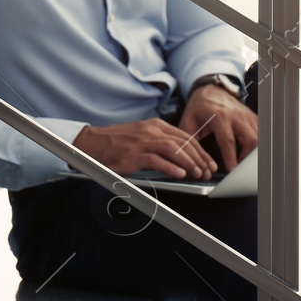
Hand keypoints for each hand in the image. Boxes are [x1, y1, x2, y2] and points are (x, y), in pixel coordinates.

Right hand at [73, 118, 220, 179]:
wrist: (91, 143)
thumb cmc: (116, 142)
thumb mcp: (141, 136)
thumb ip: (160, 142)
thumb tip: (182, 158)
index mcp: (155, 125)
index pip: (185, 137)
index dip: (201, 151)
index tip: (209, 163)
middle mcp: (150, 131)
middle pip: (183, 143)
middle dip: (199, 159)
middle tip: (208, 172)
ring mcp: (142, 142)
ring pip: (173, 150)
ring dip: (189, 163)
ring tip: (197, 174)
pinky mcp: (133, 155)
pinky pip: (156, 160)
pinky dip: (170, 167)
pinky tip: (179, 174)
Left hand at [178, 84, 258, 172]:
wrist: (211, 89)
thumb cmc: (199, 107)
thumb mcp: (188, 121)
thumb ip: (188, 140)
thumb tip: (188, 159)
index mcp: (219, 116)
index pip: (228, 140)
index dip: (230, 157)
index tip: (231, 171)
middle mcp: (236, 115)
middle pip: (250, 139)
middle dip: (246, 158)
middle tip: (239, 171)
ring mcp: (246, 116)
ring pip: (258, 137)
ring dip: (252, 153)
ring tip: (243, 165)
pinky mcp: (252, 117)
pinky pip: (260, 133)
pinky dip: (256, 146)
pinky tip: (248, 155)